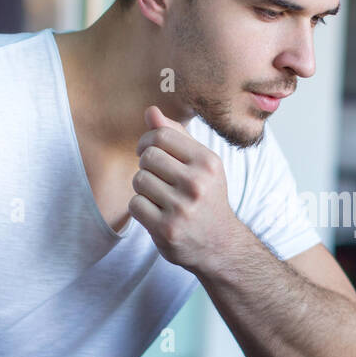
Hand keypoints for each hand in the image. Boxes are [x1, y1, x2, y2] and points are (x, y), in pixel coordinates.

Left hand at [128, 105, 242, 272]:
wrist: (220, 245)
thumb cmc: (206, 198)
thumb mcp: (201, 165)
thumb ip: (176, 137)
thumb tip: (150, 111)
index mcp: (207, 163)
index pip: (161, 136)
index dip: (146, 141)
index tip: (147, 151)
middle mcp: (197, 184)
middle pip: (148, 157)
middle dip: (145, 166)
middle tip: (154, 177)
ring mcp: (182, 208)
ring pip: (139, 181)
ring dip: (142, 188)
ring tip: (157, 196)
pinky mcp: (167, 229)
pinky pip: (135, 205)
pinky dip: (140, 208)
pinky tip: (155, 212)